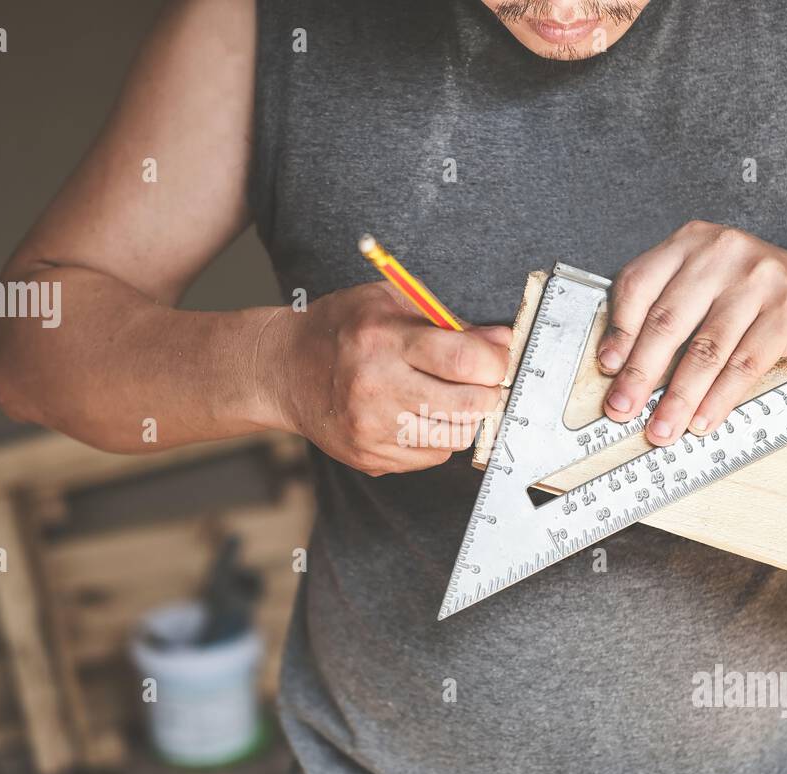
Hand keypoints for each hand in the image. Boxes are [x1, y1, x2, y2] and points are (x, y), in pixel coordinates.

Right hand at [276, 281, 510, 475]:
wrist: (283, 370)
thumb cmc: (342, 328)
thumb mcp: (391, 302)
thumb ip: (449, 321)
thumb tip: (503, 342)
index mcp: (383, 340)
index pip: (463, 359)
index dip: (496, 362)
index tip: (499, 360)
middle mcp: (375, 389)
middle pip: (467, 406)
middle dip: (487, 394)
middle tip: (482, 382)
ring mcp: (371, 429)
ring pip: (455, 437)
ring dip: (464, 418)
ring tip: (448, 396)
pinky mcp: (369, 457)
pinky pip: (431, 456)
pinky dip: (438, 437)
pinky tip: (420, 415)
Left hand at [599, 221, 786, 444]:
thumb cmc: (752, 290)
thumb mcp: (705, 279)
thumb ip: (664, 305)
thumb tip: (619, 362)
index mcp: (691, 241)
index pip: (639, 284)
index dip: (619, 330)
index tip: (608, 366)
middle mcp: (722, 254)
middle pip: (668, 321)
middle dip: (641, 374)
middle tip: (622, 408)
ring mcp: (758, 281)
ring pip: (706, 349)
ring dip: (679, 397)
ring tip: (661, 427)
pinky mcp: (786, 312)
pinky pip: (743, 365)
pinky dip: (719, 399)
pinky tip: (702, 419)